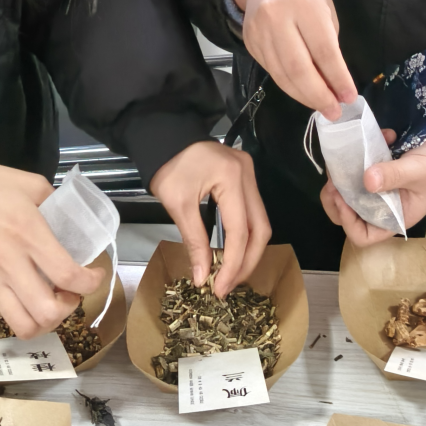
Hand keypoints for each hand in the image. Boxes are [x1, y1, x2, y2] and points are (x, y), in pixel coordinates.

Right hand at [0, 157, 102, 338]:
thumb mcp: (32, 184)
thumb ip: (58, 209)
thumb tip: (78, 231)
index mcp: (27, 233)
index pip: (68, 276)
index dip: (91, 284)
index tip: (94, 275)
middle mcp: (6, 263)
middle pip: (47, 313)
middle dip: (69, 308)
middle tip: (70, 293)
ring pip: (23, 327)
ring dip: (44, 320)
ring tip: (47, 301)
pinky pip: (0, 313)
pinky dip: (18, 308)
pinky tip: (19, 289)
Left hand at [150, 140, 271, 296]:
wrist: (165, 138)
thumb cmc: (168, 167)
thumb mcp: (178, 205)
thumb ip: (194, 241)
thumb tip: (203, 277)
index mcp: (232, 177)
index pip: (239, 230)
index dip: (233, 263)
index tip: (220, 287)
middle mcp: (248, 175)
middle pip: (260, 228)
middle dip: (247, 261)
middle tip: (229, 285)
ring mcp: (250, 174)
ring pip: (260, 221)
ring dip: (248, 251)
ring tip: (230, 274)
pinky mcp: (245, 177)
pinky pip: (252, 212)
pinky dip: (244, 235)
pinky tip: (233, 252)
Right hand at [232, 0, 355, 118]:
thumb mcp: (325, 7)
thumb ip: (328, 43)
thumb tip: (333, 83)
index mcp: (304, 5)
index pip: (323, 51)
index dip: (338, 78)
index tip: (349, 97)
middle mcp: (277, 18)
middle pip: (298, 69)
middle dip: (319, 95)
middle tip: (334, 111)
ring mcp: (259, 32)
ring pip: (282, 75)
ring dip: (304, 96)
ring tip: (322, 106)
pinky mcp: (249, 42)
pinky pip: (271, 71)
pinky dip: (289, 86)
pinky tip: (303, 92)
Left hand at [320, 125, 425, 245]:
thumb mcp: (418, 170)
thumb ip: (393, 175)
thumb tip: (366, 181)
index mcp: (396, 216)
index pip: (364, 235)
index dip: (348, 221)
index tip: (342, 197)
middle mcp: (385, 205)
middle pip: (350, 213)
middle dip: (336, 197)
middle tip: (334, 176)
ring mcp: (382, 186)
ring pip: (350, 189)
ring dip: (345, 173)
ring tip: (347, 155)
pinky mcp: (381, 167)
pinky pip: (362, 165)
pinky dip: (363, 151)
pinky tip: (381, 136)